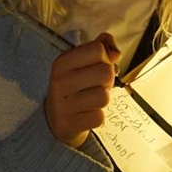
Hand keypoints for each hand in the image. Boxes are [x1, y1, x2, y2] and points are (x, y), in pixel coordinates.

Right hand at [45, 33, 119, 147]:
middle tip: (96, 86)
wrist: (55, 119)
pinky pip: (99, 117)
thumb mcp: (83, 63)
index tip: (94, 67)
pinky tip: (86, 113)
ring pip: (104, 97)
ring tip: (90, 100)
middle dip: (107, 80)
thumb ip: (102, 47)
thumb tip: (116, 53)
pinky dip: (97, 116)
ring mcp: (62, 105)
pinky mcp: (68, 125)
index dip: (103, 58)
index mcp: (62, 62)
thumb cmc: (77, 85)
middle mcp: (59, 81)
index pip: (97, 49)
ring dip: (102, 99)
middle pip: (106, 71)